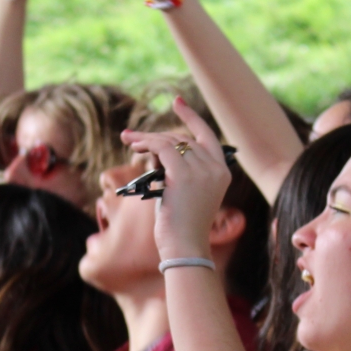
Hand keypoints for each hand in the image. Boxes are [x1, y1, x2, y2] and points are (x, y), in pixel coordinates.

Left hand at [121, 98, 229, 262]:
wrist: (185, 248)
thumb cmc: (183, 227)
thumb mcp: (187, 194)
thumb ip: (180, 171)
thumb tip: (158, 151)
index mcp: (222, 172)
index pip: (207, 136)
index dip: (191, 117)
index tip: (177, 102)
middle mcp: (215, 168)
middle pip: (183, 138)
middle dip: (156, 135)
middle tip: (133, 138)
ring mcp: (201, 170)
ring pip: (170, 141)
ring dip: (146, 138)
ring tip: (128, 140)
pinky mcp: (183, 175)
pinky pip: (162, 148)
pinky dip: (146, 143)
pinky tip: (134, 146)